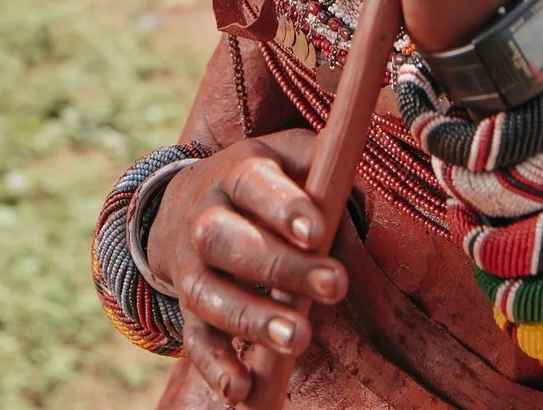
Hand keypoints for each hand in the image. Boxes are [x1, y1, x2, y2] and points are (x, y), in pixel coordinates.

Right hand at [152, 132, 346, 400]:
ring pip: (209, 294)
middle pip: (228, 241)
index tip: (316, 232)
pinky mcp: (188, 312)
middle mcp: (206, 220)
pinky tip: (242, 389)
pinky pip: (195, 341)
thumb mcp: (287, 156)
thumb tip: (359, 175)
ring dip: (252, 320)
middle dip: (280, 267)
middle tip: (335, 286)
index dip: (283, 208)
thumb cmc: (260, 182)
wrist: (184, 206)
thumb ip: (322, 161)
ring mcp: (192, 269)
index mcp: (236, 175)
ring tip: (299, 340)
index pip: (255, 186)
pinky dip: (216, 367)